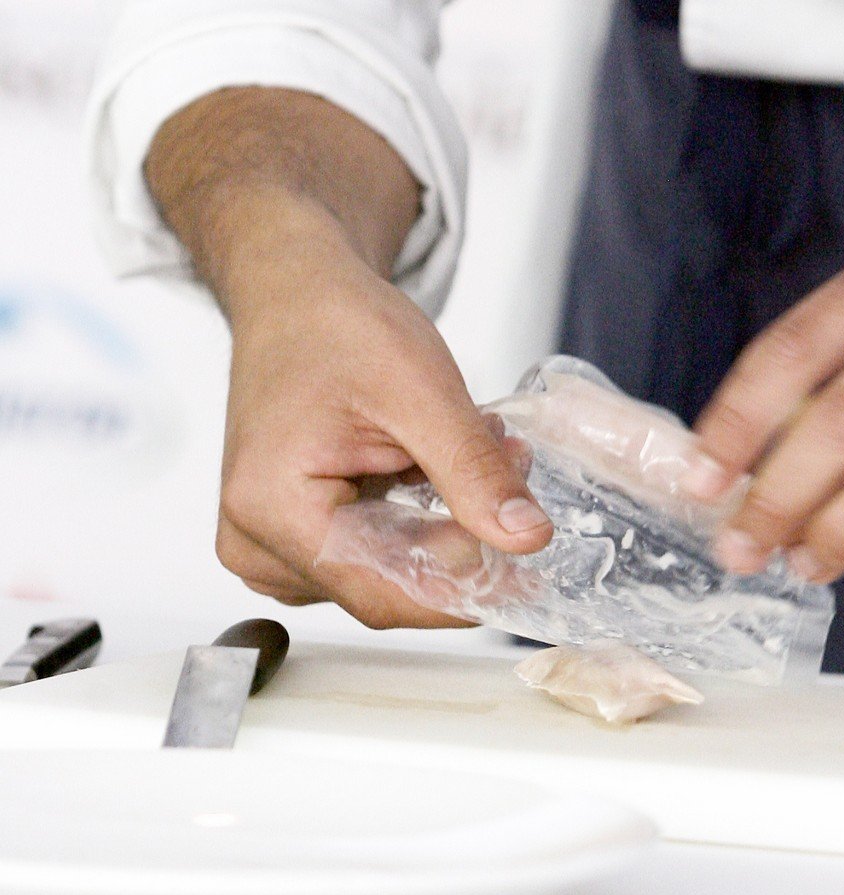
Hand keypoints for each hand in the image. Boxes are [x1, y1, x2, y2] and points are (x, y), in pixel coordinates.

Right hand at [214, 205, 551, 626]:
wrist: (296, 294)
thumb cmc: (337, 326)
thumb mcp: (423, 394)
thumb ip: (474, 474)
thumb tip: (526, 539)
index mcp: (272, 510)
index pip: (383, 594)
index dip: (463, 592)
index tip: (529, 571)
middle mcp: (256, 541)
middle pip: (386, 588)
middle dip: (463, 545)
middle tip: (516, 477)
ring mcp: (270, 545)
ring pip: (387, 574)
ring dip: (449, 531)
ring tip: (483, 458)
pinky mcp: (293, 536)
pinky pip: (373, 555)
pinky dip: (422, 522)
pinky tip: (444, 471)